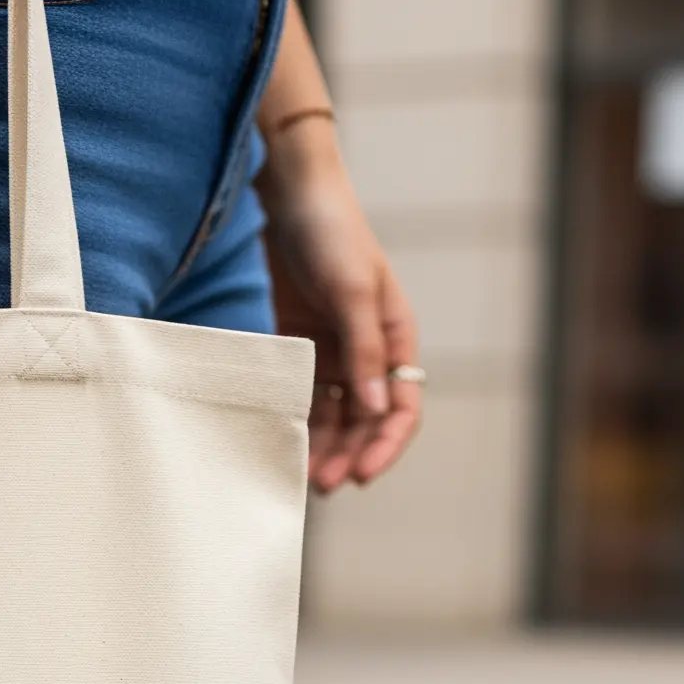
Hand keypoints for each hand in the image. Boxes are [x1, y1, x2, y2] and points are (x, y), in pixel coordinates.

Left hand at [259, 119, 421, 493]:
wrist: (291, 197)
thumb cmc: (332, 234)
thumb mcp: (352, 290)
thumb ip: (364, 350)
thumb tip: (375, 408)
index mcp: (395, 339)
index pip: (401, 407)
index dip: (385, 445)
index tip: (362, 476)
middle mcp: (368, 353)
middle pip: (366, 421)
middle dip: (349, 455)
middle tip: (323, 485)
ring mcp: (334, 354)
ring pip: (334, 417)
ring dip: (323, 447)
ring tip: (301, 476)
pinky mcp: (301, 352)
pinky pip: (303, 399)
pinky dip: (297, 423)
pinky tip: (281, 444)